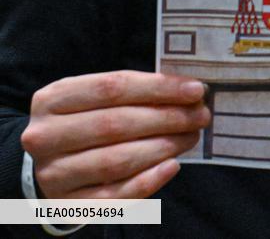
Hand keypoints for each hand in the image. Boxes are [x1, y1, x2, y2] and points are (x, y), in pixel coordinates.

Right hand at [21, 71, 211, 198]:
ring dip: (162, 148)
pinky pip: (113, 196)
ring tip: (190, 137)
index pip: (112, 87)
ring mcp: (52, 173)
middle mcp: (45, 136)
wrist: (47, 160)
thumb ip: (135, 92)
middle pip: (116, 124)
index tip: (195, 90)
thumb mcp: (95, 97)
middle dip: (167, 118)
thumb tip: (189, 93)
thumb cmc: (83, 119)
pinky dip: (147, 182)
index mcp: (53, 99)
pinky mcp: (67, 204)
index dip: (159, 88)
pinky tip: (172, 166)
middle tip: (200, 116)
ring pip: (116, 161)